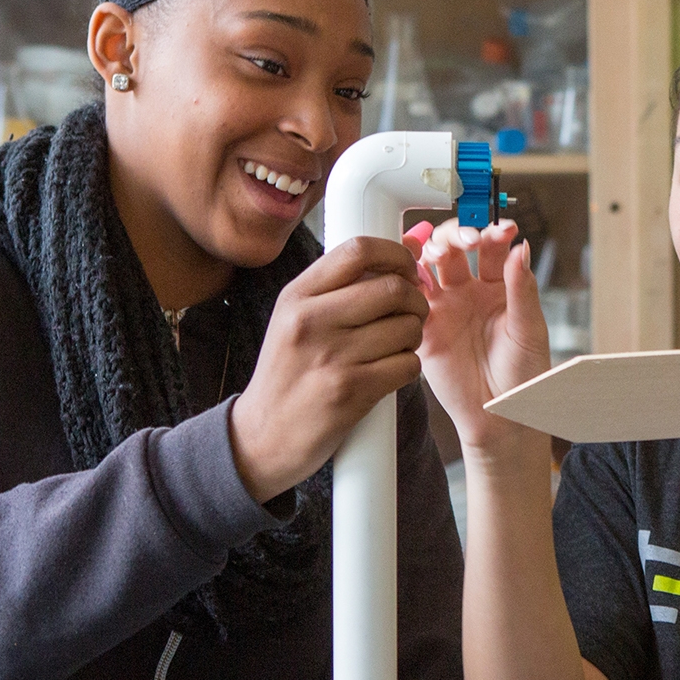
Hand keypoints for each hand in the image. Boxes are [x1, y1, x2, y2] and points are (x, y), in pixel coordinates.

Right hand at [228, 235, 428, 502]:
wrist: (262, 436)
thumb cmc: (290, 372)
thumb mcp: (299, 319)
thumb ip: (346, 283)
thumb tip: (413, 243)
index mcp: (297, 296)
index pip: (358, 249)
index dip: (397, 254)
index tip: (408, 270)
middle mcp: (310, 321)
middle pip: (393, 288)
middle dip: (416, 300)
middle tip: (412, 314)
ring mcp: (330, 357)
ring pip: (407, 328)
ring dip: (414, 336)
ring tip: (398, 345)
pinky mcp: (350, 391)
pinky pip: (407, 365)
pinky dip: (409, 367)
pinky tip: (392, 371)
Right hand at [406, 218, 553, 454]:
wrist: (499, 415)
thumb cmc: (523, 375)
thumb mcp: (529, 330)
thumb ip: (522, 290)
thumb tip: (521, 247)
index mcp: (498, 286)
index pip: (491, 248)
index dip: (494, 233)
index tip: (504, 228)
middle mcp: (469, 290)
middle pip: (455, 247)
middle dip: (458, 236)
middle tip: (469, 240)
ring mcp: (444, 306)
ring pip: (428, 266)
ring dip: (431, 253)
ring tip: (440, 255)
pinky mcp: (423, 327)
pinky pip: (409, 298)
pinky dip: (407, 282)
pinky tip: (413, 276)